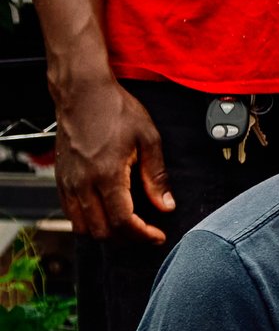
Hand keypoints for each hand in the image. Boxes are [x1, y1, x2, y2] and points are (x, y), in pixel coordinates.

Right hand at [51, 69, 172, 242]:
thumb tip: (166, 205)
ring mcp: (68, 183)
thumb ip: (156, 176)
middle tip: (146, 232)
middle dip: (127, 238)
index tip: (157, 236)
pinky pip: (70, 213)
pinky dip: (88, 221)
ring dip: (106, 233)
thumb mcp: (148, 138)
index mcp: (107, 175)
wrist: (82, 92)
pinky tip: (105, 212)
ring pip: (82, 227)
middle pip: (102, 231)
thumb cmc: (115, 109)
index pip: (123, 222)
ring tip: (127, 226)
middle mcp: (83, 183)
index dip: (143, 235)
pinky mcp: (60, 179)